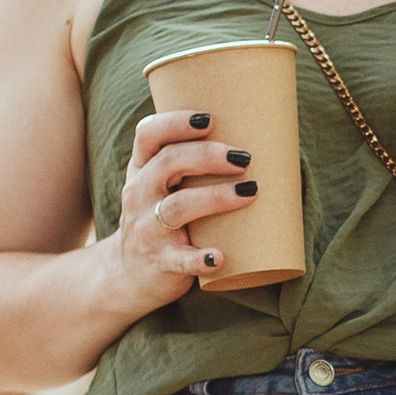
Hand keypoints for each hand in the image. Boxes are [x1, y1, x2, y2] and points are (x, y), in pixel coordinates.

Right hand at [111, 108, 258, 297]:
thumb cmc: (162, 220)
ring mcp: (148, 229)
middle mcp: (139, 194)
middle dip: (207, 156)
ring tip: (250, 191)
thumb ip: (193, 166)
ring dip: (215, 197)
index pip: (148, 135)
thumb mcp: (163, 189)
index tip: (210, 119)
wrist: (130, 275)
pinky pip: (180, 260)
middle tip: (244, 157)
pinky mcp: (160, 262)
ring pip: (177, 207)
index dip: (176, 123)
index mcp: (142, 170)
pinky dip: (199, 259)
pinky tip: (219, 257)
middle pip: (168, 163)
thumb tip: (265, 143)